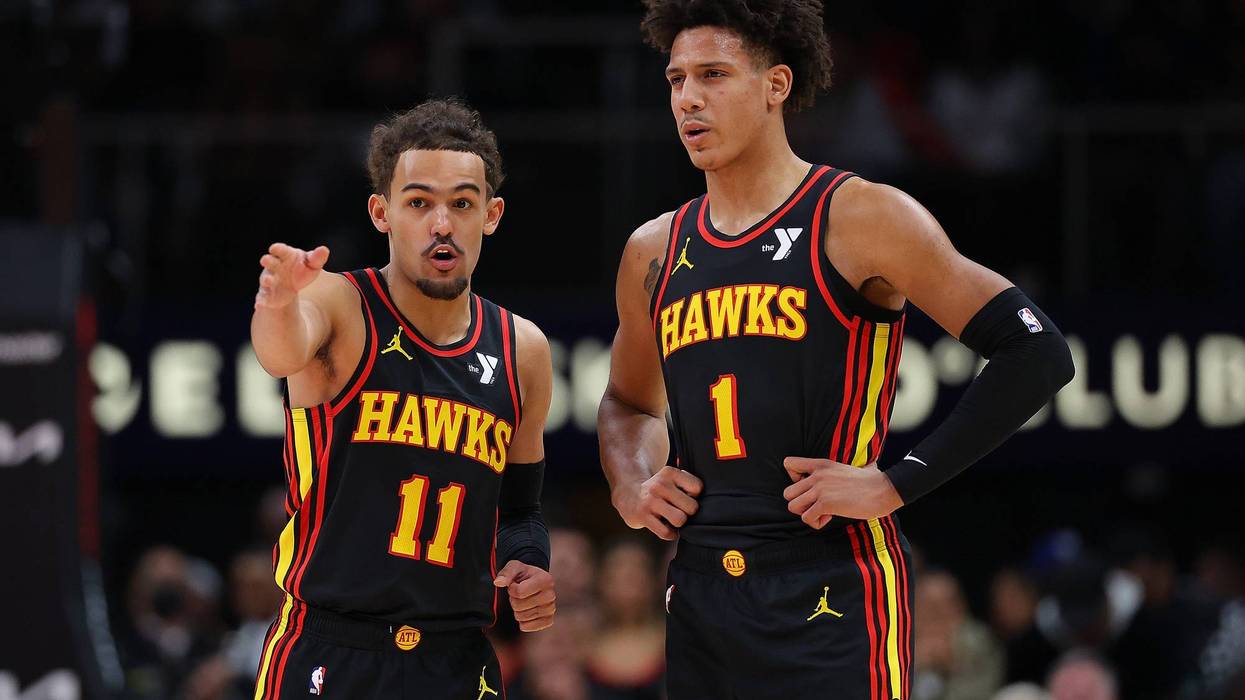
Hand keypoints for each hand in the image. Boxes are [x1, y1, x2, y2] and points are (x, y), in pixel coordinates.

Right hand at [255, 243, 329, 308]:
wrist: (292, 286)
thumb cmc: (302, 269)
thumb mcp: (312, 264)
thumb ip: (317, 258)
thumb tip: (324, 250)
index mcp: (285, 256)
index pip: (281, 250)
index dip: (278, 248)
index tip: (275, 248)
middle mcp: (274, 267)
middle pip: (270, 262)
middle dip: (268, 261)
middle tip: (265, 259)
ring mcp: (270, 280)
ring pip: (266, 280)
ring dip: (266, 280)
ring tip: (268, 281)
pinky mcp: (268, 294)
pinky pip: (263, 297)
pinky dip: (261, 301)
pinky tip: (259, 305)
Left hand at [494, 560, 555, 631]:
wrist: (534, 582)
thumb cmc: (523, 575)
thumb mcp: (514, 567)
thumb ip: (506, 573)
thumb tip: (498, 582)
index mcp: (545, 579)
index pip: (519, 592)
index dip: (511, 589)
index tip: (515, 585)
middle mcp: (551, 595)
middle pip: (518, 606)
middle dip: (514, 600)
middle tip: (519, 594)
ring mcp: (550, 609)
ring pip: (522, 617)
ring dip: (517, 610)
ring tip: (523, 601)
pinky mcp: (548, 620)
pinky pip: (529, 627)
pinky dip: (523, 622)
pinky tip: (526, 611)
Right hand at [611, 466, 701, 540]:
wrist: (628, 494)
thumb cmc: (658, 490)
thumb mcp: (670, 478)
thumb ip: (687, 483)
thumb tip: (704, 498)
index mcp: (669, 473)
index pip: (697, 488)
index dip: (695, 497)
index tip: (686, 497)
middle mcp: (660, 485)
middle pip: (691, 507)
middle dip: (689, 513)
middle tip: (680, 511)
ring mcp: (650, 501)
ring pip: (680, 520)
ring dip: (679, 524)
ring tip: (674, 519)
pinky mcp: (643, 516)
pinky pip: (666, 532)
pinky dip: (670, 534)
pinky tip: (667, 527)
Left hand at [782, 457, 902, 527]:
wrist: (884, 489)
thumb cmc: (873, 480)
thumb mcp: (854, 465)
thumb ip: (849, 466)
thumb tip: (870, 466)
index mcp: (821, 464)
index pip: (788, 463)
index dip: (793, 478)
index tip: (808, 487)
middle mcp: (817, 475)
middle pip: (787, 493)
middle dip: (800, 503)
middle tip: (816, 505)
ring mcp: (820, 489)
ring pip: (793, 507)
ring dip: (807, 513)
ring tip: (823, 512)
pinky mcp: (825, 503)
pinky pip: (807, 518)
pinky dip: (816, 523)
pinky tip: (830, 518)